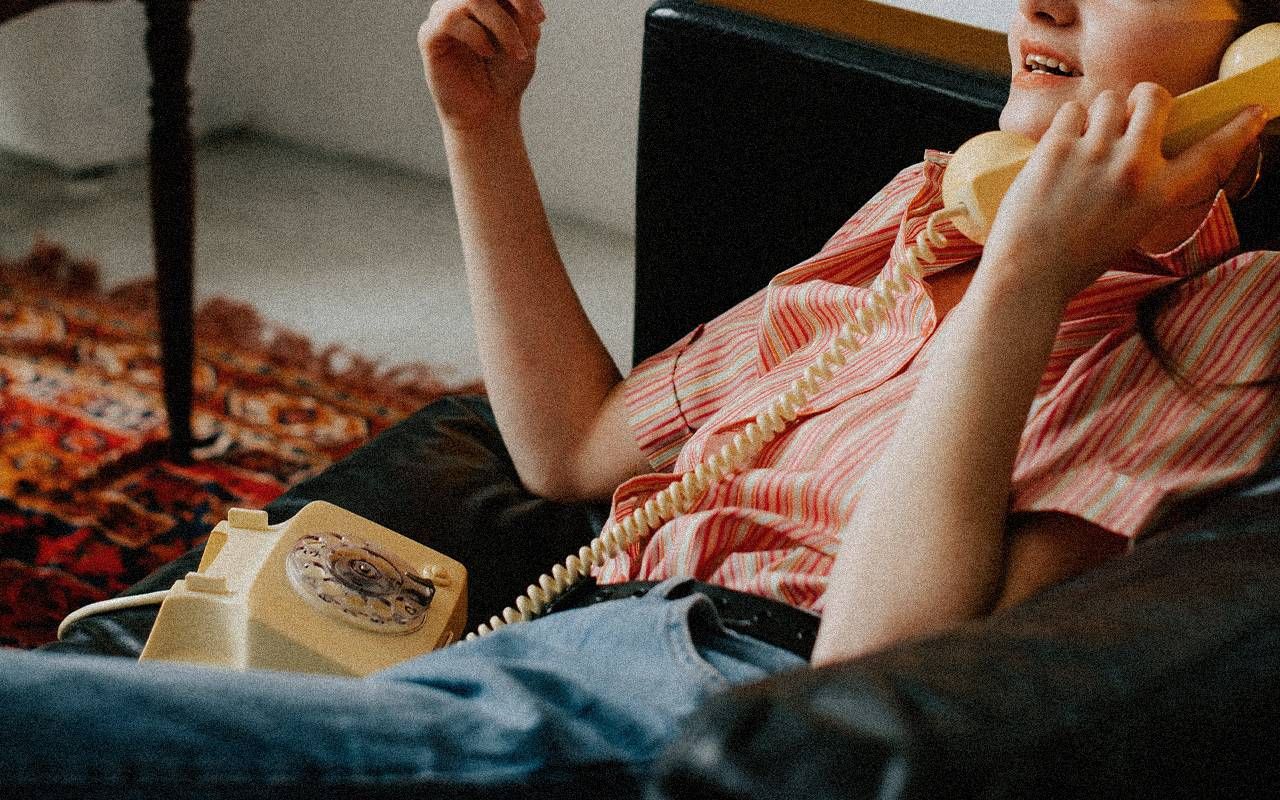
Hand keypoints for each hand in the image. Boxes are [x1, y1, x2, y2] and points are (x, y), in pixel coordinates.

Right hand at [418, 0, 545, 131]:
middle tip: (534, 25)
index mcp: (484, 0)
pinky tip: (487, 53)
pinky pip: (450, 20)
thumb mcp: (525, 39)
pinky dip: (476, 35)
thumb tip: (519, 0)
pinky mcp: (429, 36)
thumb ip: (522, 13)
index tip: (540, 18)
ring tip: (516, 52)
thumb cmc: (506, 75)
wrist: (489, 112)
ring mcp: (443, 16)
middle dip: (515, 0)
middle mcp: (460, 2)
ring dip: (502, 25)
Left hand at [980, 82, 1267, 302]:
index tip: (1252, 113)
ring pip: (1109, 98)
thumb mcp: (1130, 225)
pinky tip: (1057, 152)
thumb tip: (1140, 146)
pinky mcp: (1057, 148)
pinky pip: (1071, 111)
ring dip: (1099, 114)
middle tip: (1127, 116)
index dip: (1236, 130)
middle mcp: (1134, 170)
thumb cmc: (1074, 258)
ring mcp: (1095, 154)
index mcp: (1158, 196)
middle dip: (1142, 99)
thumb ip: (1144, 188)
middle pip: (1154, 96)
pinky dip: (1066, 125)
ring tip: (1084, 144)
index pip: (1210, 154)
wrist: (1027, 274)